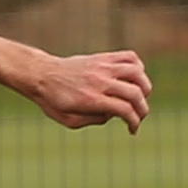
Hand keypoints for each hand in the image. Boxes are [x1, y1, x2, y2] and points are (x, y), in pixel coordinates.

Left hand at [30, 50, 150, 133]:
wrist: (42, 75)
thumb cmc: (54, 101)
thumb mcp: (69, 120)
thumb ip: (94, 120)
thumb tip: (114, 114)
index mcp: (90, 99)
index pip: (124, 109)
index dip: (134, 122)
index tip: (133, 129)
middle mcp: (99, 81)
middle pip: (135, 93)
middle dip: (143, 109)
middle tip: (139, 116)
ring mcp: (102, 66)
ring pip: (137, 72)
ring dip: (145, 87)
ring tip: (140, 96)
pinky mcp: (104, 57)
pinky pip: (130, 57)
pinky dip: (139, 67)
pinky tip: (134, 78)